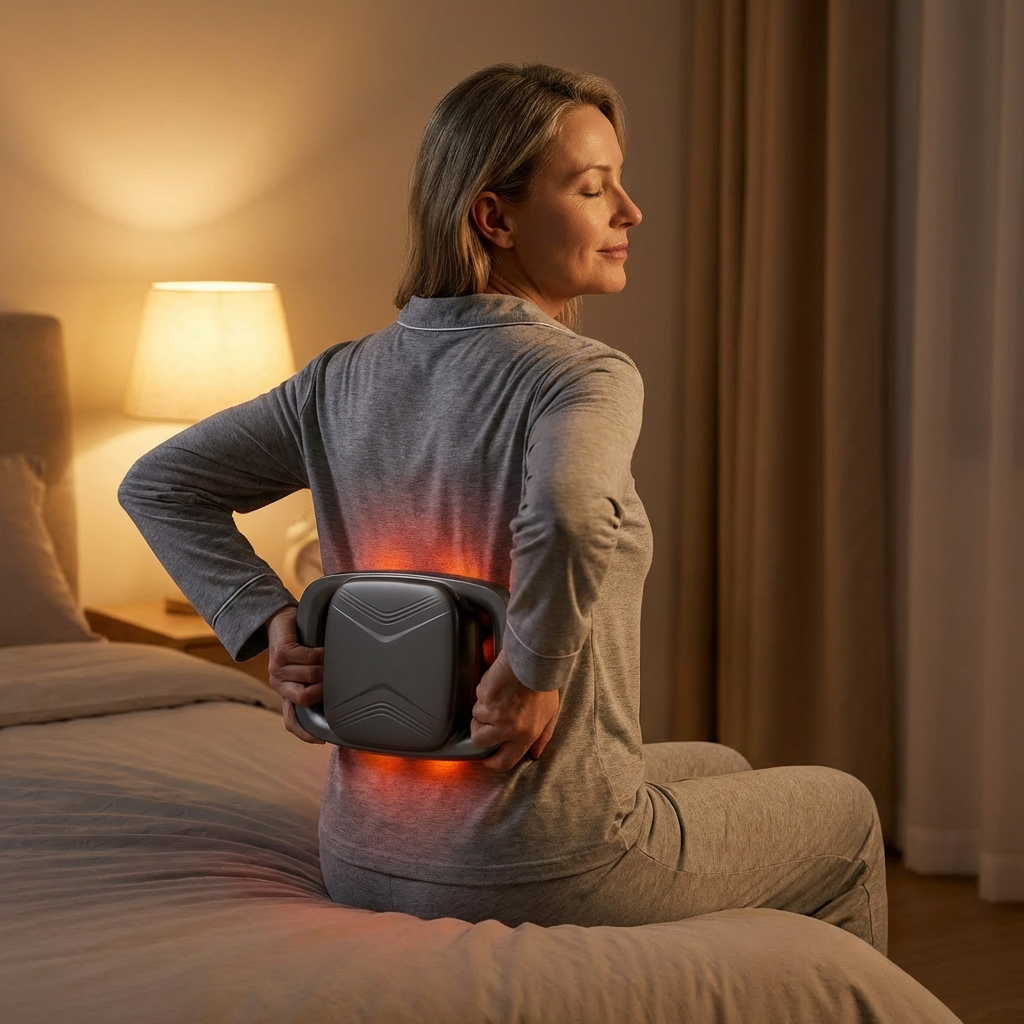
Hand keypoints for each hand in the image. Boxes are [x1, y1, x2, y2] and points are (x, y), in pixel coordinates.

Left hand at [266, 606, 324, 744]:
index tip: (322, 741)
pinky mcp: (281, 653)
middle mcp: (279, 685)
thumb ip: (314, 684)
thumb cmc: (299, 645)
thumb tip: (339, 699)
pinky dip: (321, 653)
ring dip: (325, 665)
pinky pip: (309, 657)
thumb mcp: (305, 669)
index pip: (292, 722)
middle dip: (324, 686)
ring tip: (329, 657)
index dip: (306, 734)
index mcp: (286, 693)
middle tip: (333, 676)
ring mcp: (277, 670)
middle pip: (306, 697)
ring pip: (312, 675)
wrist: (279, 621)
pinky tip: (324, 649)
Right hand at [470, 650, 559, 769]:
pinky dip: (484, 692)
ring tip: (498, 696)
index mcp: (526, 735)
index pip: (505, 760)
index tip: (487, 759)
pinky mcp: (485, 698)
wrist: (533, 661)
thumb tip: (535, 754)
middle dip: (480, 731)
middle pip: (480, 741)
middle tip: (486, 721)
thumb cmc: (543, 684)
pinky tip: (497, 685)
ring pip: (476, 717)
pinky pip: (477, 698)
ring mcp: (495, 713)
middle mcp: (508, 728)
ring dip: (483, 708)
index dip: (493, 762)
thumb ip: (542, 736)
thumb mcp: (550, 714)